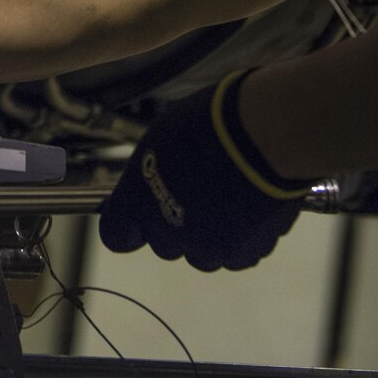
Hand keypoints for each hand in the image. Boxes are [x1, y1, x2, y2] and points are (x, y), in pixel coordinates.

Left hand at [98, 70, 312, 270]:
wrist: (260, 137)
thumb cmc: (210, 123)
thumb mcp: (164, 136)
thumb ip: (156, 170)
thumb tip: (163, 177)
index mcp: (137, 201)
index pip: (116, 234)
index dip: (128, 228)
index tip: (138, 219)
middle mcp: (166, 232)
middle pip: (164, 245)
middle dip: (176, 225)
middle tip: (198, 193)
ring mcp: (205, 247)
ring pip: (203, 254)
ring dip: (211, 235)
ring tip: (229, 198)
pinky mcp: (242, 254)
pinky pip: (237, 254)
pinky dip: (243, 237)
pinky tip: (251, 207)